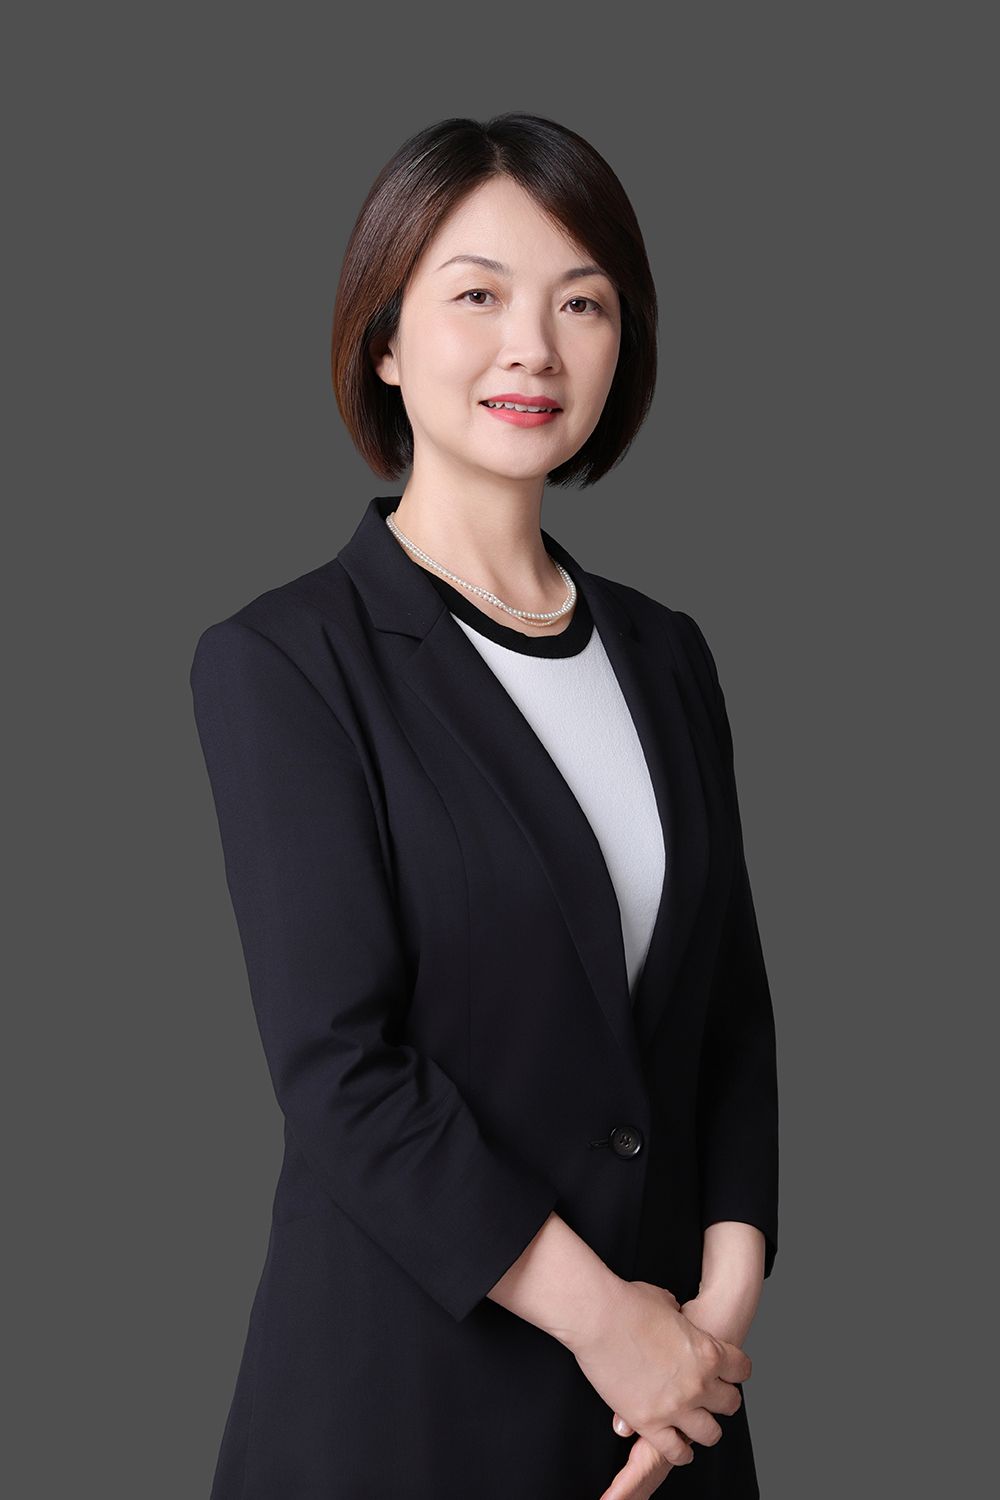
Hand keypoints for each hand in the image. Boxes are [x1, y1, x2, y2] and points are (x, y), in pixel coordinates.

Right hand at [605, 1280, 757, 1489]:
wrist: (598, 1317)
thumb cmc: (628, 1303)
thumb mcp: (665, 1302)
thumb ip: (677, 1314)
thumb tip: (672, 1312)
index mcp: (708, 1351)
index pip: (741, 1370)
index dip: (735, 1370)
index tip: (727, 1373)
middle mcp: (698, 1383)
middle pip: (731, 1404)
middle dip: (722, 1400)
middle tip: (709, 1398)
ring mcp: (675, 1406)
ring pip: (710, 1434)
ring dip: (705, 1428)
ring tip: (695, 1424)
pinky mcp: (648, 1423)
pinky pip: (676, 1451)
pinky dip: (680, 1452)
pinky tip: (677, 1445)